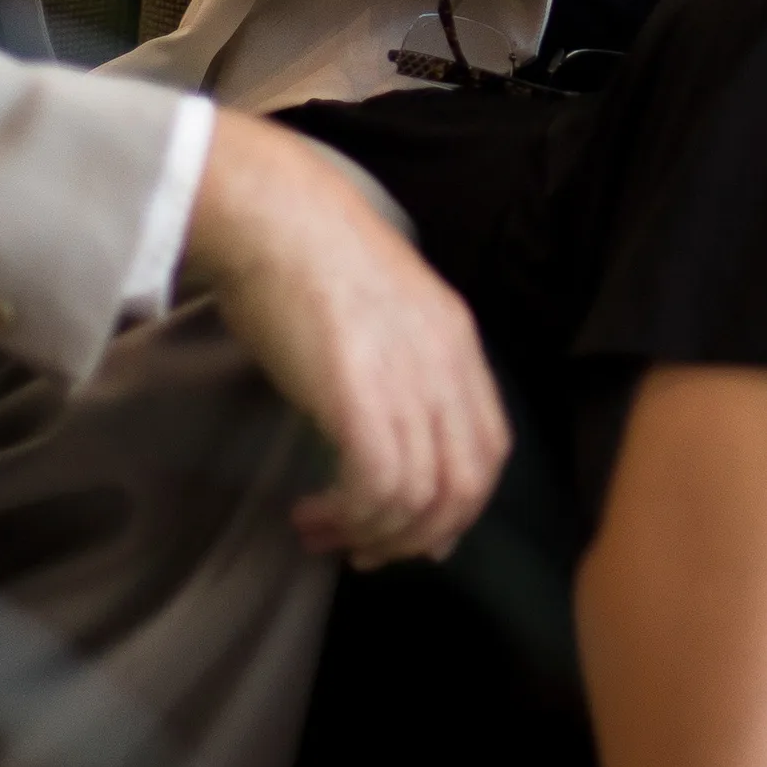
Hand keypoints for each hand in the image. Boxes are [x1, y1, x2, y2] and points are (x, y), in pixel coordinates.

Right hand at [178, 110, 510, 566]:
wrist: (275, 217)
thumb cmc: (309, 255)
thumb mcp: (382, 309)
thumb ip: (400, 360)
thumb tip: (385, 425)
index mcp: (458, 343)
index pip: (490, 448)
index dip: (459, 503)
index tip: (413, 529)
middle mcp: (446, 367)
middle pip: (466, 486)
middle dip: (420, 536)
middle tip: (368, 549)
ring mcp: (408, 383)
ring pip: (421, 499)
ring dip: (374, 534)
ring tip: (324, 530)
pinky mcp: (361, 398)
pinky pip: (379, 488)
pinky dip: (351, 516)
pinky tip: (314, 512)